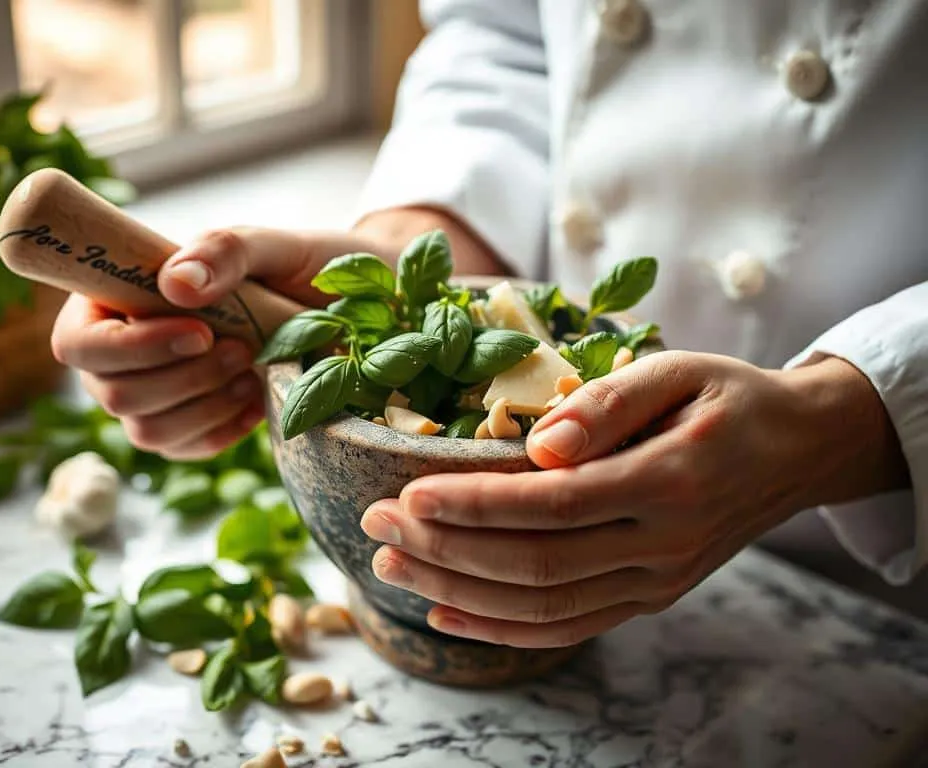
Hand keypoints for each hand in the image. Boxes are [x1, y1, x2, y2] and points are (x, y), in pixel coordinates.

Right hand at [51, 207, 503, 458]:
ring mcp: (159, 389)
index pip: (77, 339)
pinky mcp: (193, 423)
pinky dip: (221, 431)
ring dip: (202, 406)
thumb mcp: (277, 245)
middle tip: (242, 351)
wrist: (361, 307)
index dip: (125, 348)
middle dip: (180, 378)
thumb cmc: (312, 265)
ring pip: (145, 430)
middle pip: (109, 392)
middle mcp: (131, 345)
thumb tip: (174, 284)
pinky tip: (255, 401)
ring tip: (252, 371)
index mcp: (127, 293)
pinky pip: (183, 449)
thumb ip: (226, 251)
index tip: (199, 333)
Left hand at [360, 350, 906, 647]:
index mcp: (671, 480)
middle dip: (448, 548)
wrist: (795, 450)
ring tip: (390, 563)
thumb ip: (609, 402)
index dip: (476, 504)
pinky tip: (445, 612)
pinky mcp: (648, 596)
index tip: (409, 492)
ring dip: (460, 592)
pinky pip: (569, 626)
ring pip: (545, 606)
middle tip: (377, 521)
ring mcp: (657, 581)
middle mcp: (664, 544)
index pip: (554, 504)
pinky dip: (503, 628)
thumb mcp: (679, 370)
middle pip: (538, 564)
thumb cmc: (727, 398)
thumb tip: (538, 443)